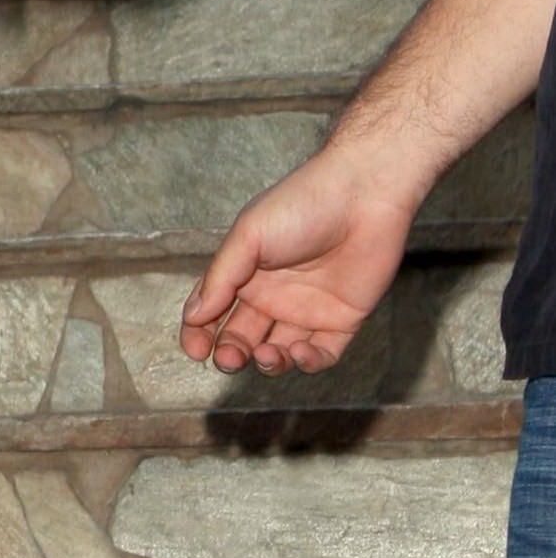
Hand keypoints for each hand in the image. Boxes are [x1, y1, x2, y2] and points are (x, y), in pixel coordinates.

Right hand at [178, 149, 418, 374]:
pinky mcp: (343, 319)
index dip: (199, 334)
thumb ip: (220, 278)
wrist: (364, 194)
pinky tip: (299, 353)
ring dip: (268, 363)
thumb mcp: (248, 236)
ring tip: (267, 355)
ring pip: (280, 352)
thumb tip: (193, 317)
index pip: (214, 312)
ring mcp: (309, 309)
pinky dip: (308, 363)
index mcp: (246, 273)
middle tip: (229, 358)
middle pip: (243, 338)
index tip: (195, 349)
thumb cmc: (302, 204)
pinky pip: (322, 354)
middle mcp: (275, 294)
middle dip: (231, 353)